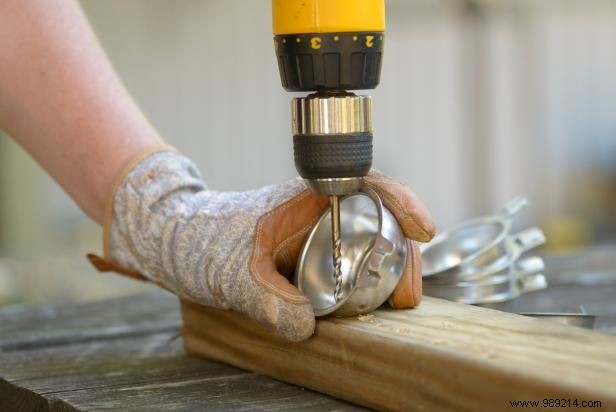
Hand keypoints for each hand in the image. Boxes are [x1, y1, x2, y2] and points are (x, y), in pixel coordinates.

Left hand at [88, 149, 434, 341]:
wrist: (180, 242)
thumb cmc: (203, 241)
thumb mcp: (233, 272)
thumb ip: (266, 300)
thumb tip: (306, 328)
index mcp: (306, 196)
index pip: (367, 184)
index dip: (402, 203)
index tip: (423, 229)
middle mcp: (320, 209)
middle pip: (380, 220)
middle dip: (402, 253)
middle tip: (405, 295)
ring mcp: (318, 230)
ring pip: (371, 241)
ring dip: (389, 269)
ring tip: (395, 303)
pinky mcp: (313, 251)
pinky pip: (352, 260)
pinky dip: (368, 280)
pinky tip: (369, 304)